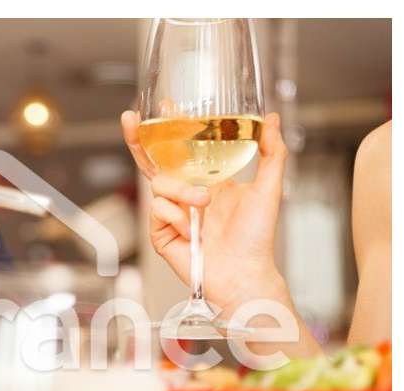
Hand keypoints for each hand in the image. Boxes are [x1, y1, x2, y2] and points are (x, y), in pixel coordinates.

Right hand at [121, 110, 291, 316]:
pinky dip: (178, 217)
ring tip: (204, 205)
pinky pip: (159, 209)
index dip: (172, 128)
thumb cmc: (257, 239)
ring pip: (160, 184)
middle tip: (131, 120)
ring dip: (183, 191)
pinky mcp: (160, 233)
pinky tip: (192, 232)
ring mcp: (171, 213)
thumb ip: (272, 151)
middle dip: (139, 139)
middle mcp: (186, 194)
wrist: (244, 273)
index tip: (167, 104)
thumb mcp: (269, 188)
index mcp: (208, 181)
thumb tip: (272, 119)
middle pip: (154, 161)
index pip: (184, 149)